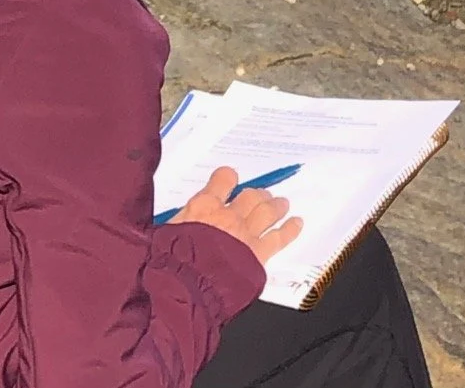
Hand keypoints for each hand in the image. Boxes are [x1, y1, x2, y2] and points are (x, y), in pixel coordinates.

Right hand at [175, 166, 302, 263]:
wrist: (187, 285)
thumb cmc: (171, 260)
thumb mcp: (166, 231)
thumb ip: (177, 222)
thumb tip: (173, 221)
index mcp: (203, 205)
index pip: (222, 180)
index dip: (228, 178)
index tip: (230, 178)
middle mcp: (228, 215)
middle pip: (250, 197)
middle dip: (258, 194)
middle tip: (263, 194)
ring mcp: (246, 235)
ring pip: (267, 213)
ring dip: (276, 206)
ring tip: (283, 203)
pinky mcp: (258, 256)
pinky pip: (278, 239)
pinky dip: (289, 230)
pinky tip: (297, 223)